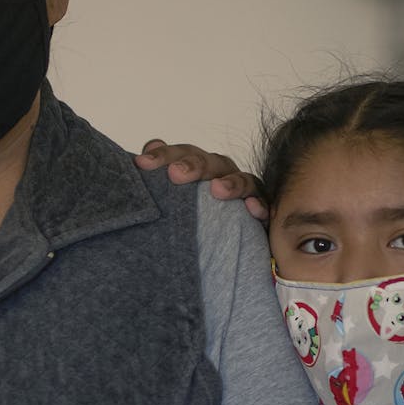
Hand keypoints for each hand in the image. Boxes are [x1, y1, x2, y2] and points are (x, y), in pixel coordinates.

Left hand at [135, 138, 266, 221]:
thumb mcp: (167, 201)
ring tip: (217, 190)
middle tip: (176, 175)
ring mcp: (243, 192)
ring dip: (231, 183)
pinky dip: (259, 205)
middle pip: (210, 162)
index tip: (142, 164)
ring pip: (242, 179)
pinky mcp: (260, 214)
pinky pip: (264, 206)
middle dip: (193, 165)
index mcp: (197, 167)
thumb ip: (155, 181)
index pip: (182, 154)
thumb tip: (139, 161)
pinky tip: (252, 209)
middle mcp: (221, 174)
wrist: (216, 251)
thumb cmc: (188, 218)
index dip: (163, 155)